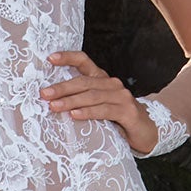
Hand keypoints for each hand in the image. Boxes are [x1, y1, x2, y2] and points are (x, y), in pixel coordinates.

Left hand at [41, 51, 158, 154]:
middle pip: (83, 81)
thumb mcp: (97, 107)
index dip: (68, 57)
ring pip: (92, 96)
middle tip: (44, 94)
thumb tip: (51, 103)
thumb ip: (80, 102)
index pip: (84, 61)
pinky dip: (88, 112)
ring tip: (54, 106)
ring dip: (71, 101)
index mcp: (102, 79)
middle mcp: (112, 84)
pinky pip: (104, 110)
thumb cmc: (116, 120)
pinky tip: (75, 115)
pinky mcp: (128, 112)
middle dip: (62, 87)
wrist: (146, 133)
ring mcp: (121, 97)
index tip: (49, 59)